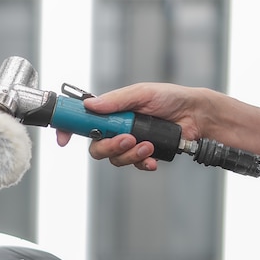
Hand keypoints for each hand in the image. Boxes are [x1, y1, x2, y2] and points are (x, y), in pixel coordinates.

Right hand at [57, 83, 207, 170]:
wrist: (196, 115)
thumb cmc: (170, 98)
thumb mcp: (142, 93)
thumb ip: (116, 101)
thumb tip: (91, 105)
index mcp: (111, 112)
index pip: (83, 121)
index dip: (69, 129)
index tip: (63, 138)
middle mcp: (116, 128)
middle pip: (96, 147)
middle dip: (110, 146)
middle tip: (126, 139)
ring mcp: (128, 143)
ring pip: (114, 159)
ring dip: (130, 154)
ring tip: (148, 144)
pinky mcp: (141, 155)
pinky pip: (133, 166)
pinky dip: (142, 162)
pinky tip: (152, 156)